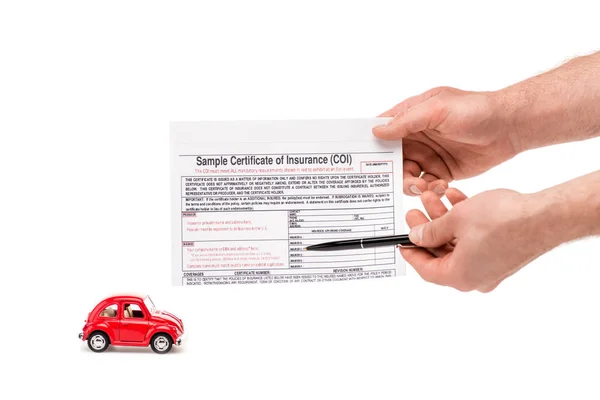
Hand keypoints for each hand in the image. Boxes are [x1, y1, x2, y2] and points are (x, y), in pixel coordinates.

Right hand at [373, 87, 520, 195]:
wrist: (510, 127)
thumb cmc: (476, 110)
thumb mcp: (437, 109)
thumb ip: (406, 121)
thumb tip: (377, 131)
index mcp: (412, 116)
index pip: (383, 129)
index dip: (372, 143)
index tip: (363, 159)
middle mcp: (417, 136)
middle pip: (392, 158)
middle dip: (393, 171)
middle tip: (403, 179)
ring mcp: (429, 155)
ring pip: (407, 175)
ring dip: (411, 184)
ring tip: (424, 186)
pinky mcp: (443, 171)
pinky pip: (427, 185)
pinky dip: (429, 189)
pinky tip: (440, 186)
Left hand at [401, 188, 551, 291]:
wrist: (544, 217)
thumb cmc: (502, 221)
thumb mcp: (455, 220)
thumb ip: (431, 230)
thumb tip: (417, 236)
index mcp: (460, 276)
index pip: (425, 269)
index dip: (410, 252)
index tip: (400, 241)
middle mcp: (475, 277)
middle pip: (441, 254)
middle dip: (427, 228)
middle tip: (414, 211)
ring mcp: (490, 267)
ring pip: (458, 243)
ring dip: (444, 219)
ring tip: (433, 196)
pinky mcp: (502, 254)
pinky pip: (475, 239)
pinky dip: (464, 221)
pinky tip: (456, 197)